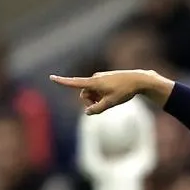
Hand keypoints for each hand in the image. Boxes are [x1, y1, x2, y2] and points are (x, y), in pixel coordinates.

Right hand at [49, 70, 172, 114]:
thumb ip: (97, 109)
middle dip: (89, 102)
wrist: (138, 79)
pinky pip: (98, 89)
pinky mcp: (104, 78)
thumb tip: (87, 112)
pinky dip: (101, 95)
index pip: (74, 83)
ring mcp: (99, 77)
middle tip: (101, 106)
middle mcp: (94, 78)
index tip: (51, 77)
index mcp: (94, 83)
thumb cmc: (124, 91)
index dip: (62, 82)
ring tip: (109, 100)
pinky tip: (113, 95)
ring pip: (91, 92)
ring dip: (96, 99)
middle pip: (84, 94)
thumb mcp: (110, 103)